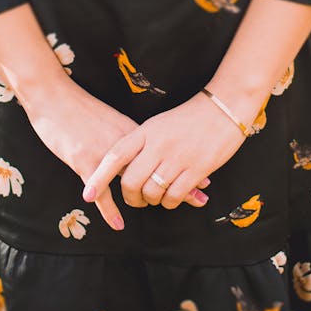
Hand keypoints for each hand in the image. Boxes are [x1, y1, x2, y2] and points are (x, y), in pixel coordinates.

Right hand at [27, 77, 210, 228]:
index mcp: (131, 133)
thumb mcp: (111, 120)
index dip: (184, 166)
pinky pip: (101, 192)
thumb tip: (148, 151)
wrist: (54, 97)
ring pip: (134, 180)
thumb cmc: (80, 109)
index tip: (205, 178)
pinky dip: (110, 210)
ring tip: (171, 207)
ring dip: (153, 195)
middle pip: (156, 168)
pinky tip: (119, 224)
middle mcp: (124, 144)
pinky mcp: (85, 161)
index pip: (164, 154)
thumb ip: (129, 137)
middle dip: (180, 183)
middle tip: (201, 197)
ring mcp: (105, 153)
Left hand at [83, 91, 246, 209]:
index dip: (99, 177)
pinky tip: (173, 198)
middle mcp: (158, 145)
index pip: (115, 157)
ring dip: (151, 201)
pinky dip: (170, 203)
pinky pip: (175, 196)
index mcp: (146, 131)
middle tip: (135, 201)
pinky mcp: (197, 170)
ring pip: (152, 192)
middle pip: (131, 182)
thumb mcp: (158, 124)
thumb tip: (125, 168)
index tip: (87, 194)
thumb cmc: (188, 117)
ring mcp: (178, 158)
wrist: (223, 108)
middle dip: (130, 198)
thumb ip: (141, 144)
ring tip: (155, 198)